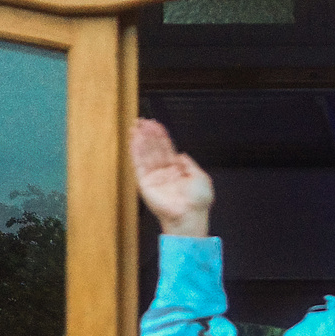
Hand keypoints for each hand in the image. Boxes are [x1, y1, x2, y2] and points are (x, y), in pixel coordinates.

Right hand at [131, 118, 213, 236]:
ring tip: (137, 125)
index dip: (161, 136)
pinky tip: (134, 139)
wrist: (189, 215)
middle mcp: (164, 173)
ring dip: (141, 139)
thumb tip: (181, 154)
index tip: (155, 123)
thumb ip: (190, 164)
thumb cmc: (198, 201)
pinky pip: (138, 164)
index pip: (166, 149)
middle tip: (143, 120)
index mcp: (177, 171)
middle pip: (154, 149)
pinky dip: (136, 151)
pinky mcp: (144, 183)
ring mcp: (153, 177)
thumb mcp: (200, 177)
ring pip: (145, 154)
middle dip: (149, 134)